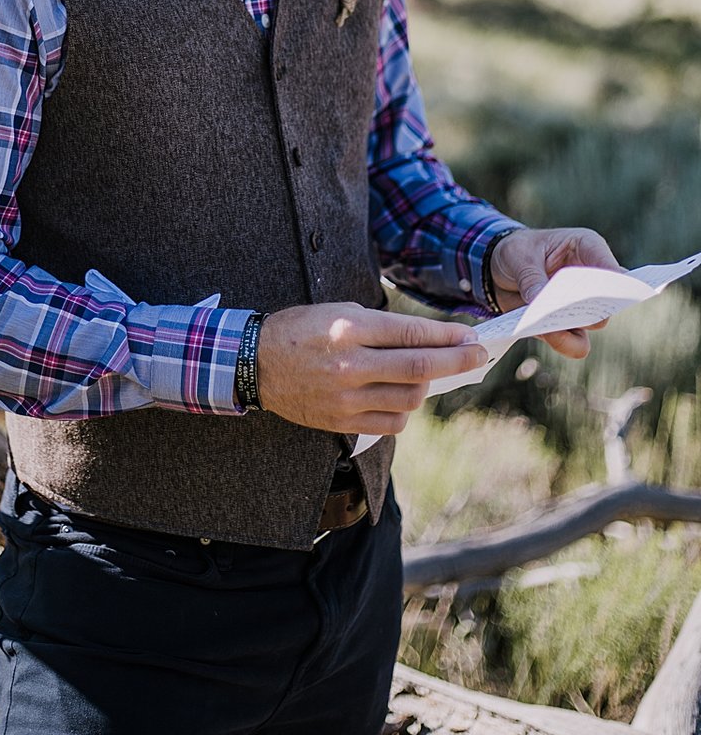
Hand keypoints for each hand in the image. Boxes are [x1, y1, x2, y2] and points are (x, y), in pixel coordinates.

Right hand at [256, 303, 487, 435]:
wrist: (256, 363)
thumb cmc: (301, 329)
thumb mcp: (340, 311)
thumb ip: (384, 327)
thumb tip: (430, 340)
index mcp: (349, 328)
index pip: (412, 334)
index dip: (448, 337)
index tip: (470, 337)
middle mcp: (350, 363)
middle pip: (419, 367)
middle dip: (457, 361)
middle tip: (478, 356)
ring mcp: (346, 397)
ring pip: (410, 399)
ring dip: (427, 385)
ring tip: (426, 374)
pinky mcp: (341, 421)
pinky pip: (392, 424)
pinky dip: (405, 411)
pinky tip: (401, 396)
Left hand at [489, 227, 621, 358]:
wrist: (497, 270)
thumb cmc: (517, 251)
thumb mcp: (517, 255)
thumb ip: (529, 276)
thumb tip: (539, 300)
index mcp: (587, 249)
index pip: (609, 266)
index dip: (613, 280)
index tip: (607, 290)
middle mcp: (591, 280)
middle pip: (607, 301)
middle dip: (592, 307)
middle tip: (573, 307)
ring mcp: (581, 305)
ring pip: (594, 324)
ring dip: (575, 326)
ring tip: (552, 325)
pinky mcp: (567, 326)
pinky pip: (575, 343)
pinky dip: (563, 342)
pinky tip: (544, 333)